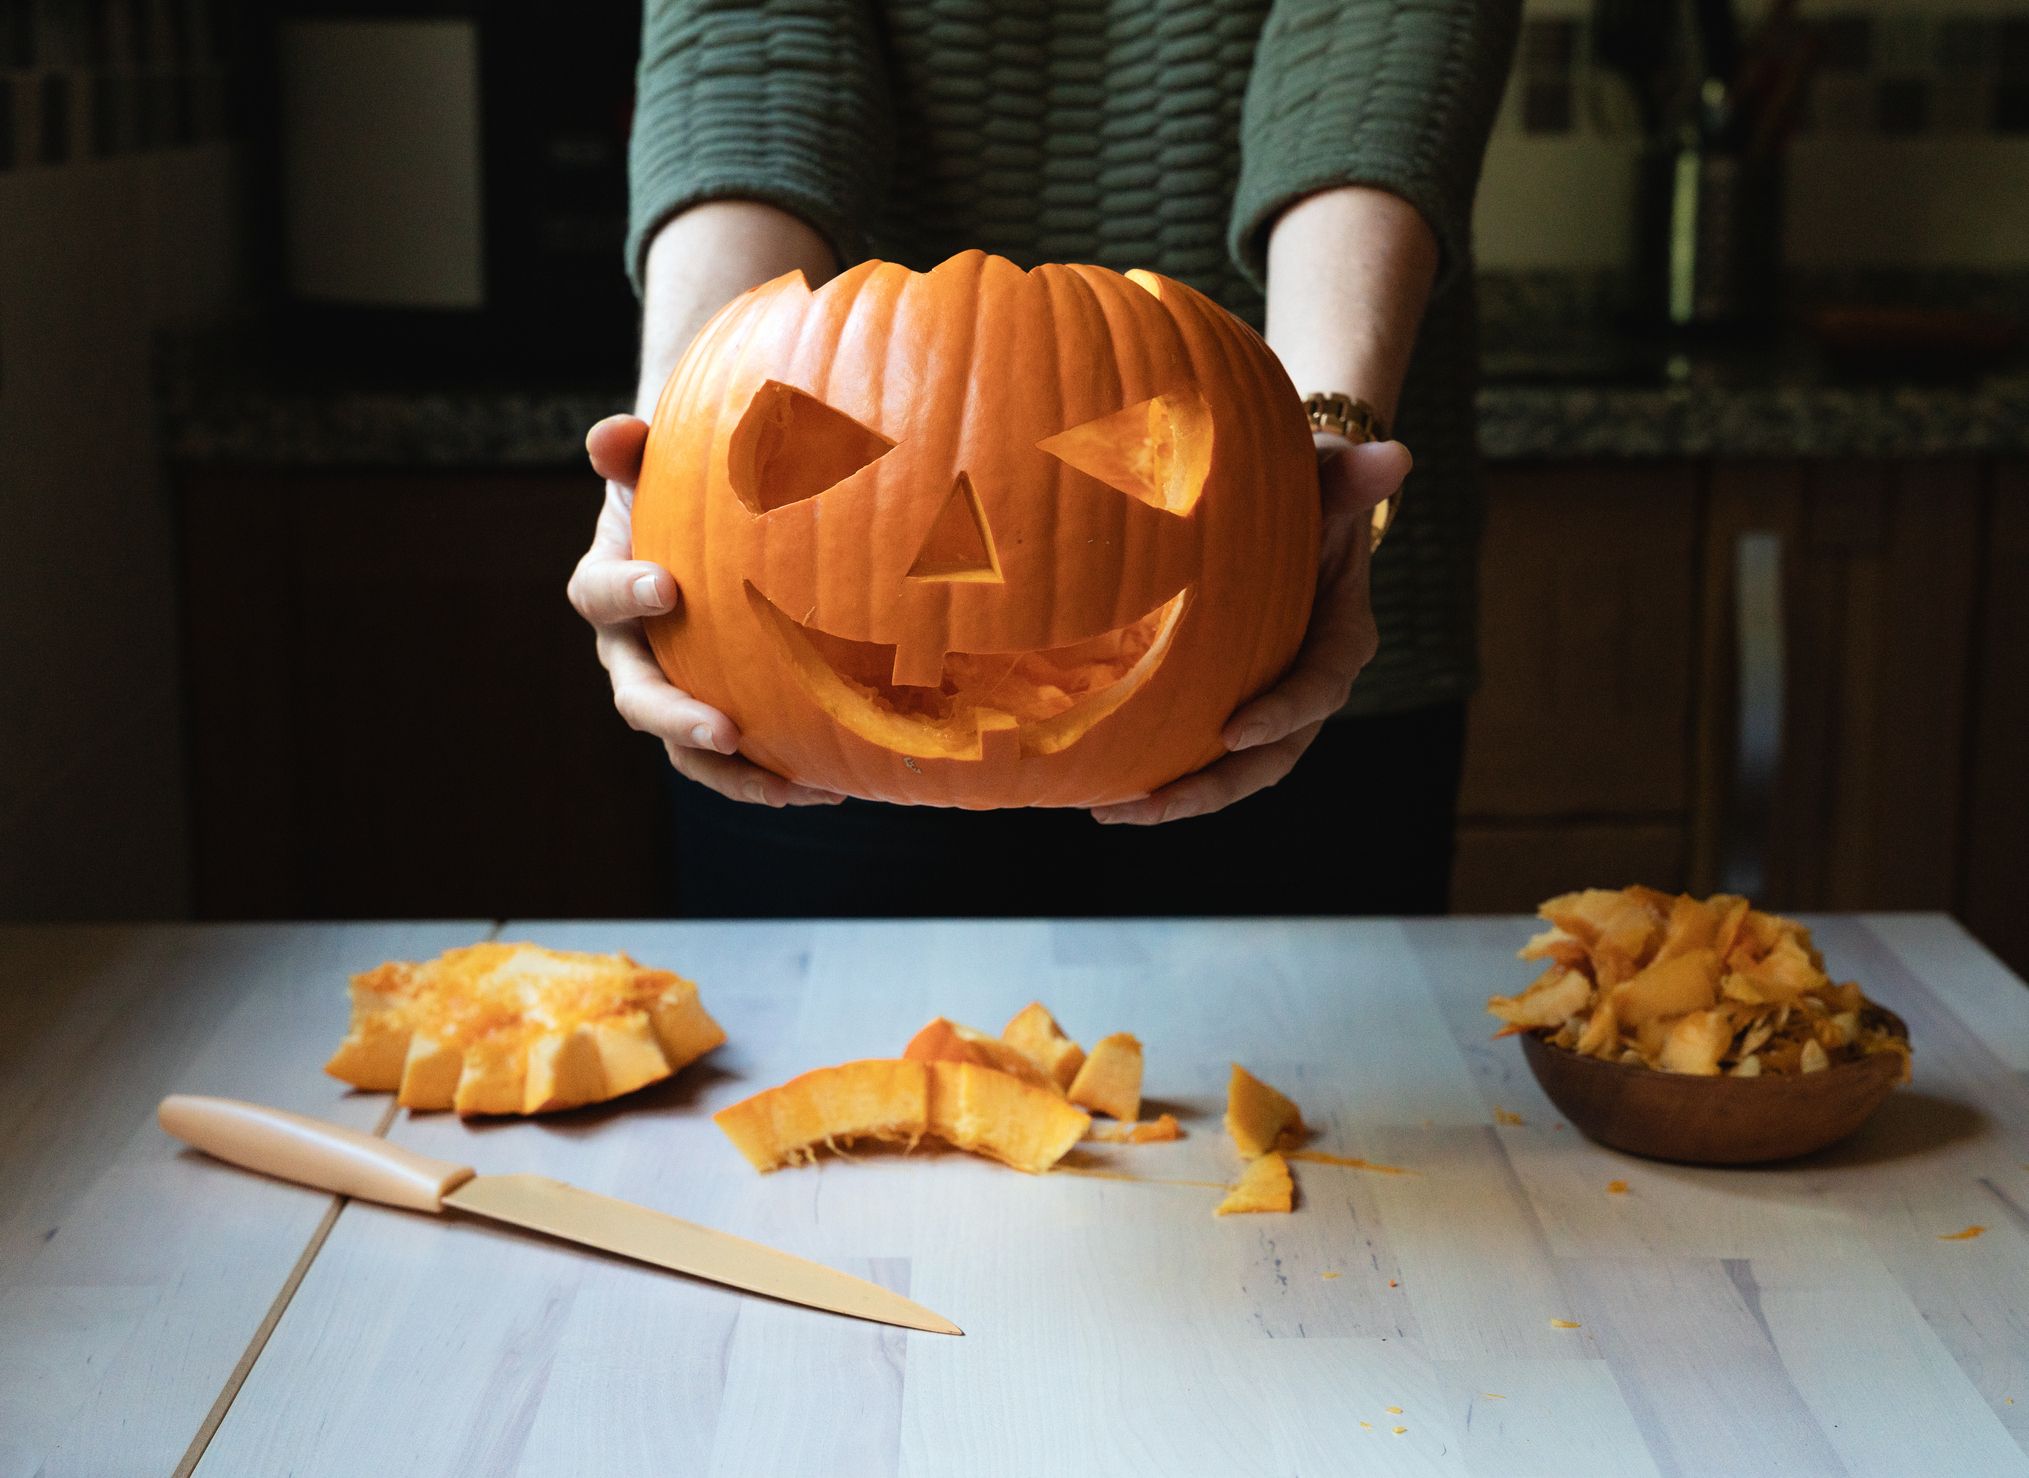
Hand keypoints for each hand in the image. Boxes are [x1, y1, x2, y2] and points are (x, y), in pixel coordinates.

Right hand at [568, 414, 841, 806]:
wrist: (707, 521)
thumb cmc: (683, 483)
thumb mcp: (658, 459)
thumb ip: (632, 449)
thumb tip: (613, 435)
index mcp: (607, 588)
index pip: (596, 595)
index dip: (623, 593)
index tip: (667, 585)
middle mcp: (632, 653)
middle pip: (639, 700)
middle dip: (678, 720)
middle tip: (724, 730)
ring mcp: (676, 691)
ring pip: (689, 751)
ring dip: (736, 775)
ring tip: (791, 788)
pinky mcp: (721, 714)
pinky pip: (742, 758)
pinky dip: (781, 775)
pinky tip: (835, 783)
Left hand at [1091, 435, 1406, 825]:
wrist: (1297, 509)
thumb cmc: (1313, 491)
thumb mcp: (1331, 481)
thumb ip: (1353, 479)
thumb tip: (1396, 456)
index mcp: (1341, 639)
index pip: (1319, 689)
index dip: (1283, 714)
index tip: (1235, 732)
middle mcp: (1309, 684)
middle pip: (1272, 757)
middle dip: (1215, 787)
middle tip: (1155, 803)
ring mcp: (1270, 701)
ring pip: (1233, 769)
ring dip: (1177, 796)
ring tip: (1113, 811)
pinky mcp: (1233, 703)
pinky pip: (1200, 749)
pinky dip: (1159, 772)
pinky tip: (1099, 787)